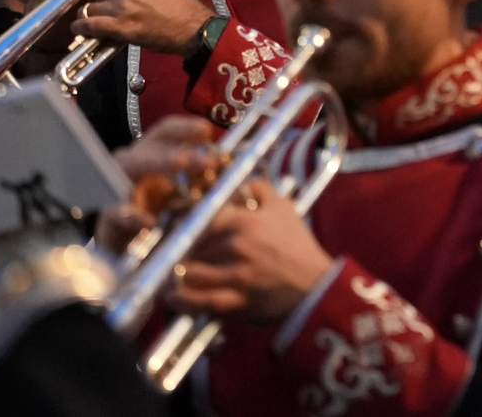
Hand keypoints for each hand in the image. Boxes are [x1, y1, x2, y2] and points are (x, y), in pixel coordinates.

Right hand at [96, 116, 221, 254]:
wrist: (134, 255)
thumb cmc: (165, 215)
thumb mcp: (190, 193)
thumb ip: (211, 175)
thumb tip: (245, 152)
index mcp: (154, 155)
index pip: (166, 132)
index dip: (184, 128)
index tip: (206, 131)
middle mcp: (135, 166)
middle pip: (149, 146)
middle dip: (176, 151)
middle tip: (205, 162)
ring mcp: (117, 189)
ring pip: (128, 168)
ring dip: (153, 169)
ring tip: (174, 180)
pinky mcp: (109, 219)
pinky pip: (116, 213)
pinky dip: (131, 216)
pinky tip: (148, 221)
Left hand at [166, 179, 335, 325]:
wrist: (315, 285)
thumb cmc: (298, 245)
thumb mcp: (284, 207)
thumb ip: (260, 188)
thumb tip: (240, 179)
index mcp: (245, 222)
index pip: (199, 217)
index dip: (182, 222)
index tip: (176, 225)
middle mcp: (236, 247)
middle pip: (189, 246)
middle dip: (176, 247)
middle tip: (167, 248)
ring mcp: (234, 276)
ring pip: (188, 273)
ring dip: (174, 273)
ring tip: (166, 273)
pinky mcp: (235, 301)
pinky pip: (200, 301)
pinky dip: (183, 300)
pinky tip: (173, 297)